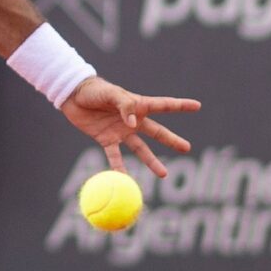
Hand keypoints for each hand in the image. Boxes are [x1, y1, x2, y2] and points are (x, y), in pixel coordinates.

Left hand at [61, 77, 198, 177]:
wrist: (72, 95)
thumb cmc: (93, 90)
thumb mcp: (110, 93)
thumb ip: (124, 106)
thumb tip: (133, 122)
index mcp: (138, 105)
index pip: (164, 105)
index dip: (181, 105)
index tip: (198, 106)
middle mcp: (133, 120)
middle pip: (157, 132)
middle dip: (172, 140)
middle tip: (187, 148)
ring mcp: (121, 131)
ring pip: (141, 149)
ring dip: (152, 162)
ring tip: (164, 174)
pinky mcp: (106, 139)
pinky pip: (115, 156)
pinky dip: (119, 168)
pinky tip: (125, 181)